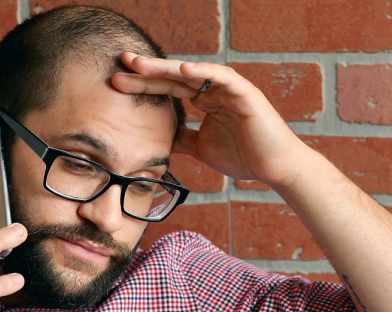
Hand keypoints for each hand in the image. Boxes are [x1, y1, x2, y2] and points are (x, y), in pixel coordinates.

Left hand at [112, 53, 313, 188]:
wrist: (273, 168)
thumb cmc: (243, 157)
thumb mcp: (201, 148)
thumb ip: (182, 139)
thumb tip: (161, 139)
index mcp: (204, 101)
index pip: (169, 89)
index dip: (144, 84)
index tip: (118, 82)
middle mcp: (214, 90)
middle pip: (175, 77)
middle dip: (147, 71)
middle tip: (121, 63)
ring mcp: (229, 89)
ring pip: (194, 73)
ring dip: (167, 68)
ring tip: (142, 64)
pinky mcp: (245, 93)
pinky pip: (222, 78)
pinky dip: (204, 73)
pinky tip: (183, 70)